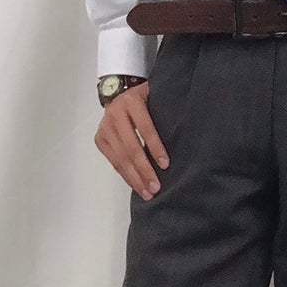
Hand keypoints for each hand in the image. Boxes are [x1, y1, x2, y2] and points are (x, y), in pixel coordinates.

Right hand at [94, 82, 169, 200]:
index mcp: (131, 102)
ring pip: (120, 158)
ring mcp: (105, 128)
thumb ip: (165, 112)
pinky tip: (136, 185)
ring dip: (135, 178)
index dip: (155, 147)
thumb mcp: (156, 98)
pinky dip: (125, 176)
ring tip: (147, 192)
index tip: (165, 164)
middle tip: (156, 186)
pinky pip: (113, 162)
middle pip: (131, 147)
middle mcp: (115, 114)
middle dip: (144, 170)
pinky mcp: (100, 139)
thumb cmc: (144, 99)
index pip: (145, 128)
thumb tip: (186, 137)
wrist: (119, 94)